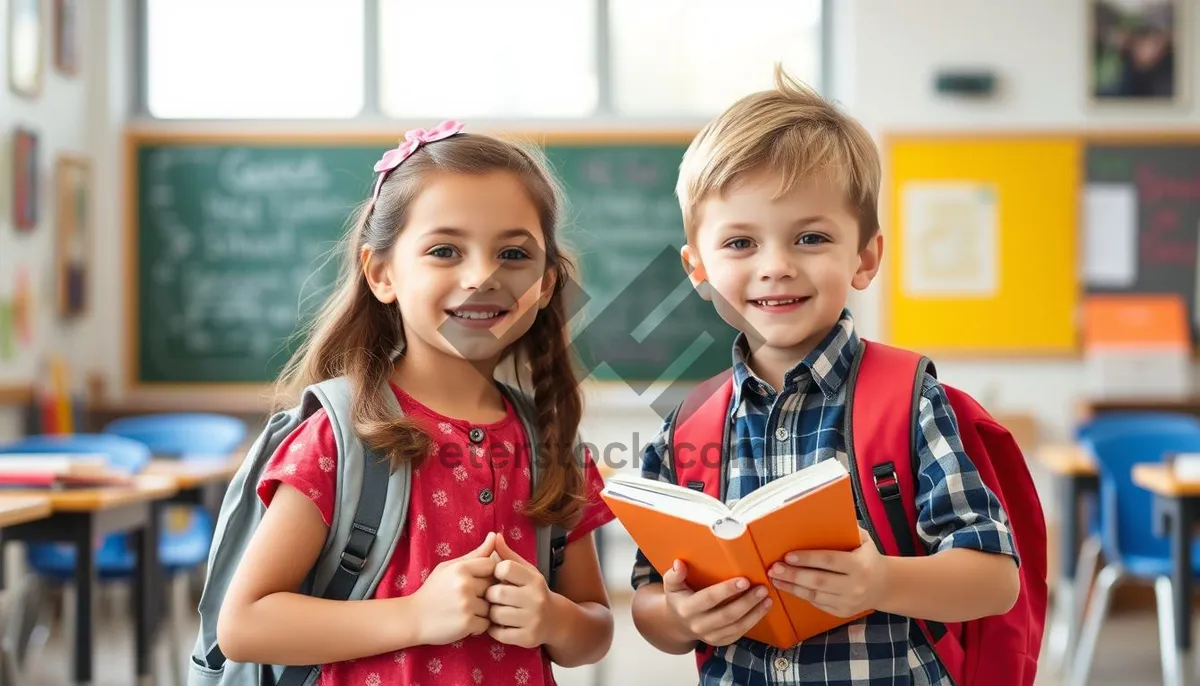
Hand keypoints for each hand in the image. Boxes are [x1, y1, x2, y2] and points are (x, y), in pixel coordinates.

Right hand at [409, 532, 497, 644]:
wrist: (412, 618)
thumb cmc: (433, 591)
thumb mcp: (449, 567)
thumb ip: (475, 554)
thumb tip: (495, 535)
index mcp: (461, 568)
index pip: (492, 565)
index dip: (487, 574)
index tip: (476, 581)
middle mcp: (465, 585)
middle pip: (493, 586)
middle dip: (485, 593)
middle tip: (470, 598)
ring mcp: (467, 605)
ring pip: (491, 606)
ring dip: (483, 611)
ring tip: (467, 611)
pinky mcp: (467, 624)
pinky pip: (486, 624)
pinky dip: (478, 625)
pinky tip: (465, 622)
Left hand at [485, 533, 554, 647]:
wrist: (556, 620)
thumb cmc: (534, 592)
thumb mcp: (526, 572)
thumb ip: (508, 556)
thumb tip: (494, 536)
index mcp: (534, 579)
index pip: (504, 568)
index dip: (496, 572)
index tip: (498, 577)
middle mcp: (536, 598)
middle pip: (496, 593)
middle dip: (490, 595)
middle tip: (493, 597)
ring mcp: (533, 620)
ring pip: (495, 614)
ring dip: (491, 613)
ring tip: (496, 610)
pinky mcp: (528, 638)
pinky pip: (499, 633)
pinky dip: (495, 629)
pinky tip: (500, 624)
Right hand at [662, 560, 772, 646]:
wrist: (679, 624)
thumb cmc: (679, 597)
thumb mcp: (671, 585)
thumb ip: (674, 575)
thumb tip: (679, 563)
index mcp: (686, 609)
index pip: (709, 599)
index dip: (727, 590)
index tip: (744, 580)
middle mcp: (698, 625)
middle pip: (727, 614)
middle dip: (747, 602)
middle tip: (762, 588)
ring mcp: (710, 636)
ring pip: (736, 626)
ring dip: (755, 612)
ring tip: (767, 598)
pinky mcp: (720, 642)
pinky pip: (739, 633)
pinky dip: (753, 621)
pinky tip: (763, 608)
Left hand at [768, 527, 886, 617]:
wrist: (884, 586)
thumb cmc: (868, 557)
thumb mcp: (864, 540)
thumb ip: (847, 530)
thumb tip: (823, 514)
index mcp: (860, 565)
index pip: (829, 561)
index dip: (808, 559)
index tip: (788, 556)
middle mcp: (855, 586)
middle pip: (819, 581)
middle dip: (793, 575)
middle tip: (774, 568)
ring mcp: (848, 602)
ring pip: (815, 595)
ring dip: (792, 587)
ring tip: (775, 578)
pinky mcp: (842, 612)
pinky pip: (817, 603)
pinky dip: (801, 595)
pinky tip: (788, 587)